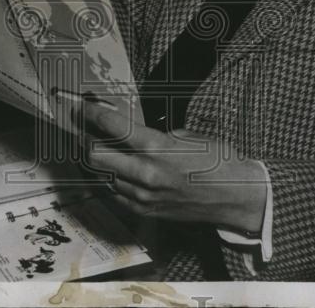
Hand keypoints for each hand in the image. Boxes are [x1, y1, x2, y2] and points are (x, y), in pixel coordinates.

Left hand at [81, 102, 266, 233]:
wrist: (234, 197)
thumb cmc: (217, 160)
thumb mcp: (189, 136)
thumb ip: (157, 136)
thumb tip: (135, 134)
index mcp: (158, 148)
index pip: (113, 127)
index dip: (91, 113)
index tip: (79, 105)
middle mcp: (146, 174)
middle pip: (95, 155)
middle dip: (84, 137)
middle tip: (80, 126)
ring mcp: (143, 196)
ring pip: (101, 175)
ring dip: (93, 160)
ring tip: (90, 145)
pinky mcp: (144, 210)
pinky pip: (114, 193)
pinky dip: (107, 178)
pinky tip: (108, 168)